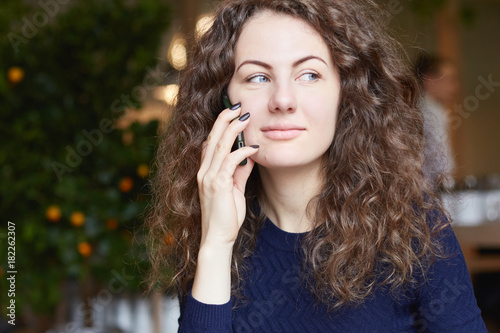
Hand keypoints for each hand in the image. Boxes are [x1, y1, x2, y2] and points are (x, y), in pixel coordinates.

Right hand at [197, 104, 258, 247]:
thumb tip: (248, 157)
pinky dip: (242, 152)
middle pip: (213, 138)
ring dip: (233, 129)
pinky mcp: (217, 185)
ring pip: (219, 145)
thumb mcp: (234, 190)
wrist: (218, 238)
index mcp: (205, 172)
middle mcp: (204, 172)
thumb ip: (239, 173)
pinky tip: (254, 147)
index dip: (219, 126)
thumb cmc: (226, 216)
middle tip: (237, 106)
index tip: (232, 114)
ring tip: (244, 117)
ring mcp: (208, 178)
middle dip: (224, 119)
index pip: (210, 143)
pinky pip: (230, 162)